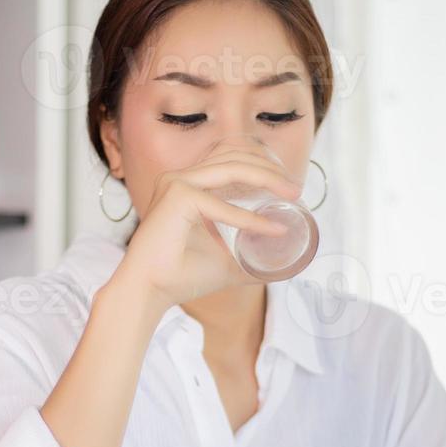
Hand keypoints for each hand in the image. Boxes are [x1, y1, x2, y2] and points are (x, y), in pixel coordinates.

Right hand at [114, 137, 302, 308]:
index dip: (263, 165)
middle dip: (270, 167)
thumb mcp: (225, 259)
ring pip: (232, 166)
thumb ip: (248, 253)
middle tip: (296, 190)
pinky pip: (223, 205)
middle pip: (235, 154)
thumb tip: (282, 259)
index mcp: (188, 184)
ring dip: (266, 178)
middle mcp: (181, 177)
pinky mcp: (177, 197)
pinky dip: (250, 218)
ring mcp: (177, 183)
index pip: (230, 157)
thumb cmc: (181, 276)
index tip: (290, 188)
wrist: (149, 292)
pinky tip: (272, 228)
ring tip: (290, 195)